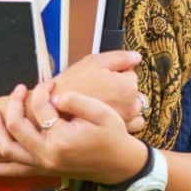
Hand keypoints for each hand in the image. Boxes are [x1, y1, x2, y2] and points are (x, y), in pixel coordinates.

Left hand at [0, 84, 147, 183]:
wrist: (119, 164)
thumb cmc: (113, 136)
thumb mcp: (102, 113)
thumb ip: (77, 101)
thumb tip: (54, 96)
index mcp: (62, 138)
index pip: (40, 108)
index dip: (42, 91)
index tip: (49, 83)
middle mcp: (47, 154)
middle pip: (17, 126)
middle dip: (15, 104)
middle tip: (19, 89)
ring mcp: (43, 165)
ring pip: (9, 149)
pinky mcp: (43, 170)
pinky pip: (13, 172)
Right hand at [27, 50, 147, 132]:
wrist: (53, 112)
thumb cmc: (72, 86)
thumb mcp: (94, 62)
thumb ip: (120, 58)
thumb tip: (136, 56)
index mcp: (127, 86)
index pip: (131, 74)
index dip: (116, 73)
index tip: (102, 77)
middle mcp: (131, 106)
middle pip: (134, 91)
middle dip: (122, 89)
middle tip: (102, 90)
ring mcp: (126, 122)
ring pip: (135, 108)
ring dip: (126, 104)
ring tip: (106, 103)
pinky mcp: (118, 133)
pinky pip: (133, 124)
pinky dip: (127, 119)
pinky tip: (110, 115)